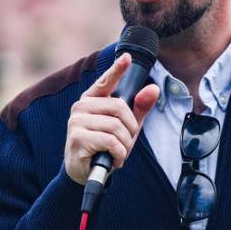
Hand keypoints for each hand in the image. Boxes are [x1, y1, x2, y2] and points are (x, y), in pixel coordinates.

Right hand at [64, 53, 158, 184]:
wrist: (84, 171)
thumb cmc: (105, 146)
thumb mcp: (126, 127)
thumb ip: (139, 108)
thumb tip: (153, 88)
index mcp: (93, 99)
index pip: (105, 81)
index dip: (117, 69)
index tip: (127, 57)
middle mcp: (81, 107)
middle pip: (120, 107)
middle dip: (131, 128)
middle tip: (126, 141)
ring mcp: (77, 121)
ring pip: (116, 127)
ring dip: (125, 144)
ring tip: (118, 152)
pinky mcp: (77, 138)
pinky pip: (111, 141)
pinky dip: (119, 154)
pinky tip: (114, 159)